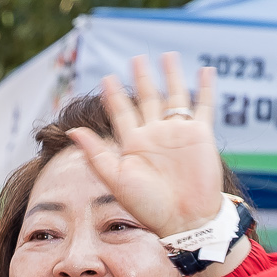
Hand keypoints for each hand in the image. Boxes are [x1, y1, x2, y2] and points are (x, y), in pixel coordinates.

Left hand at [64, 57, 246, 276]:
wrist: (185, 221)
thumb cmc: (149, 207)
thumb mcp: (116, 180)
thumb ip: (95, 154)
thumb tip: (71, 130)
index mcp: (133, 144)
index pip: (121, 112)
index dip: (114, 95)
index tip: (106, 78)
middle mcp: (155, 135)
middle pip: (147, 99)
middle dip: (141, 78)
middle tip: (136, 58)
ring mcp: (178, 133)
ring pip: (174, 96)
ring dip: (170, 76)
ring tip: (167, 55)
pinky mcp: (201, 135)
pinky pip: (203, 106)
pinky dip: (205, 88)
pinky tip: (205, 70)